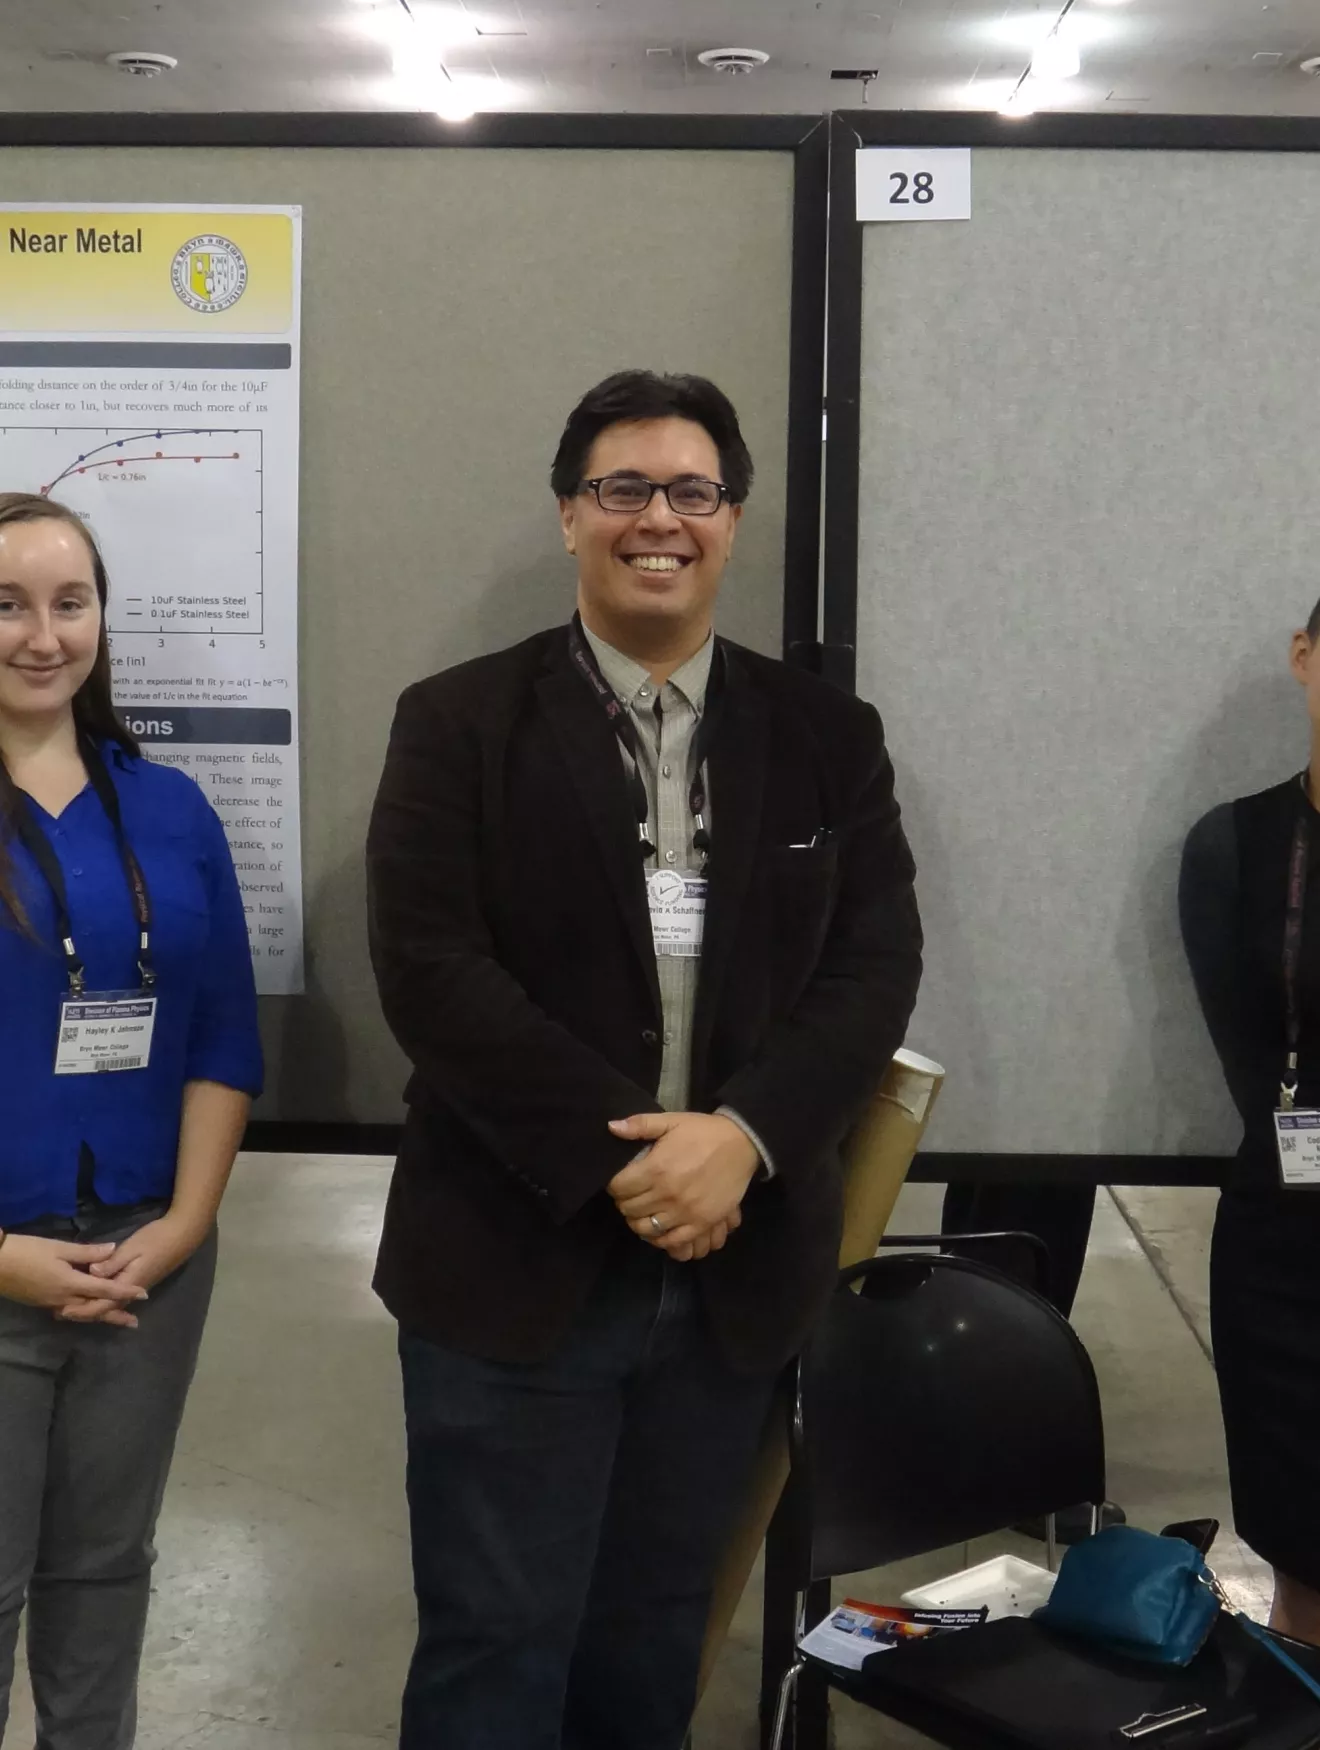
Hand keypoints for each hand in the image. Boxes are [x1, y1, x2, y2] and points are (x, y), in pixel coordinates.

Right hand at [0, 1235, 148, 1327]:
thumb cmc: (28, 1252)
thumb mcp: (59, 1248)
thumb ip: (87, 1252)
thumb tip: (113, 1250)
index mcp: (71, 1284)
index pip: (105, 1290)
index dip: (126, 1292)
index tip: (144, 1294)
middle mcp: (65, 1299)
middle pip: (96, 1310)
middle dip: (115, 1315)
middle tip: (134, 1322)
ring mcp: (53, 1304)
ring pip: (83, 1313)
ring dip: (100, 1316)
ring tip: (117, 1319)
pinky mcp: (44, 1304)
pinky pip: (71, 1312)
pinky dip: (84, 1313)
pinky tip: (89, 1311)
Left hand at [57, 1215, 204, 1325]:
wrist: (183, 1235)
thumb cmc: (157, 1238)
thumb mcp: (132, 1247)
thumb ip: (112, 1262)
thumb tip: (91, 1274)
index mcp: (129, 1283)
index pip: (102, 1303)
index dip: (82, 1308)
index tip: (63, 1310)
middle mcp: (132, 1291)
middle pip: (106, 1308)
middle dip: (85, 1312)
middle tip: (61, 1313)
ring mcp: (137, 1287)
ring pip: (112, 1305)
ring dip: (94, 1309)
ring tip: (74, 1309)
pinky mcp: (139, 1281)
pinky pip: (119, 1298)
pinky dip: (105, 1303)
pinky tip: (97, 1301)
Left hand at [607, 1113, 759, 1253]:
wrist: (742, 1144)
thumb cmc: (703, 1132)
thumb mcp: (671, 1121)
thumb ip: (640, 1125)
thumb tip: (611, 1127)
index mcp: (656, 1169)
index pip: (619, 1188)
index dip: (614, 1185)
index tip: (620, 1181)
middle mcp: (667, 1194)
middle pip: (629, 1209)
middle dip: (624, 1202)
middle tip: (631, 1195)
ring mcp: (685, 1212)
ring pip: (646, 1229)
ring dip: (638, 1221)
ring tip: (643, 1211)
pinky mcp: (701, 1223)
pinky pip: (672, 1241)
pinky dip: (660, 1239)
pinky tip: (660, 1227)